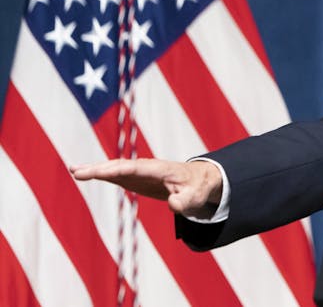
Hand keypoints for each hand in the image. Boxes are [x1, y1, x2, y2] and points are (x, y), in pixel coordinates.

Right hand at [71, 158, 222, 218]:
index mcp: (160, 169)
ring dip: (95, 169)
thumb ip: (185, 201)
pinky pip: (114, 174)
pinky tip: (83, 173)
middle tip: (77, 171)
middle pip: (120, 166)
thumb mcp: (195, 197)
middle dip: (100, 168)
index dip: (118, 170)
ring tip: (73, 170)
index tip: (101, 172)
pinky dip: (99, 173)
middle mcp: (146, 167)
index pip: (135, 168)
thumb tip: (173, 206)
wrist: (199, 180)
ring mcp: (139, 172)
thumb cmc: (197, 187)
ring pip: (114, 168)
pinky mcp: (135, 178)